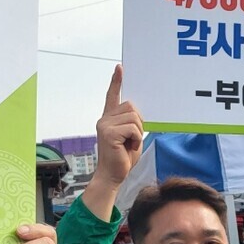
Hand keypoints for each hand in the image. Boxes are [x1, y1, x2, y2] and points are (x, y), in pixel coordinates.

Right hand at [82, 65, 143, 218]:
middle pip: (131, 106)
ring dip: (138, 132)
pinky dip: (136, 138)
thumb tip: (137, 113)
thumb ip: (131, 122)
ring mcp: (105, 125)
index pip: (112, 96)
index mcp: (109, 118)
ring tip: (129, 144)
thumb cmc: (122, 158)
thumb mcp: (130, 136)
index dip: (116, 82)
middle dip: (138, 122)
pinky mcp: (109, 133)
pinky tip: (128, 147)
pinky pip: (133, 128)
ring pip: (134, 117)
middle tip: (132, 139)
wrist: (113, 175)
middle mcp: (104, 119)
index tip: (120, 68)